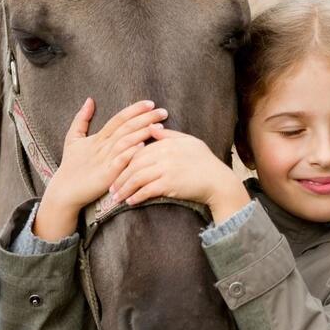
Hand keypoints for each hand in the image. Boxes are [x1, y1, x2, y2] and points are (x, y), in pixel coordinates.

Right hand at [34, 98, 167, 240]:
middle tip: (163, 111)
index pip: (119, 118)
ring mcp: (104, 160)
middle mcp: (102, 146)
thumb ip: (81, 119)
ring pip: (125, 141)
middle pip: (126, 127)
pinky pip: (120, 161)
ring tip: (160, 127)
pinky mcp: (106, 174)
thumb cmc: (70, 165)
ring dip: (143, 132)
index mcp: (98, 137)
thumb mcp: (73, 138)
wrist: (64, 191)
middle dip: (146, 118)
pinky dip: (130, 152)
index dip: (134, 110)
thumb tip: (89, 100)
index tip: (151, 103)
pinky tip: (143, 145)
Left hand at [109, 126, 250, 223]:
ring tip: (117, 198)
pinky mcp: (170, 184)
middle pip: (134, 164)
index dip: (125, 161)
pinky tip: (131, 202)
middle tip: (111, 188)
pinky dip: (137, 196)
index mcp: (167, 142)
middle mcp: (165, 153)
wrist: (218, 181)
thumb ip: (169, 135)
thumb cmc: (205, 162)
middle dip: (119, 177)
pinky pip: (147, 190)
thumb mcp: (189, 142)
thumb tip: (151, 127)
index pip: (138, 150)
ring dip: (125, 189)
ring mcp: (167, 169)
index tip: (116, 170)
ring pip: (137, 177)